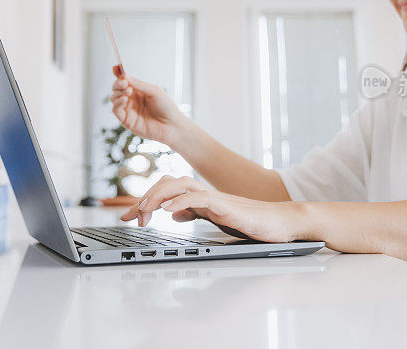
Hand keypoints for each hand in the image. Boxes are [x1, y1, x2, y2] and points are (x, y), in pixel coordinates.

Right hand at [109, 66, 185, 145]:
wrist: (171, 125)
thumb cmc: (166, 107)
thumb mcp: (153, 91)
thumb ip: (138, 84)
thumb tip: (124, 75)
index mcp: (139, 91)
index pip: (124, 81)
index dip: (118, 75)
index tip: (116, 68)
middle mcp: (132, 100)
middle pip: (116, 89)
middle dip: (118, 84)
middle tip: (125, 83)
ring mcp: (128, 110)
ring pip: (113, 98)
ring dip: (117, 92)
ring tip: (128, 91)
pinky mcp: (126, 121)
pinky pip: (116, 110)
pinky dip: (117, 103)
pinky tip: (124, 99)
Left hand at [119, 176, 302, 242]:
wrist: (280, 223)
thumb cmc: (250, 221)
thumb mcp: (215, 219)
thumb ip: (195, 213)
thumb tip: (175, 213)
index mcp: (200, 197)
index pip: (165, 191)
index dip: (144, 201)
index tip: (127, 217)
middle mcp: (204, 192)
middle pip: (167, 182)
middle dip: (144, 198)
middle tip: (128, 218)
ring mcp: (215, 196)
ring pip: (179, 184)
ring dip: (157, 196)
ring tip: (143, 211)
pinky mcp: (226, 204)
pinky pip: (199, 197)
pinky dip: (181, 201)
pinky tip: (168, 210)